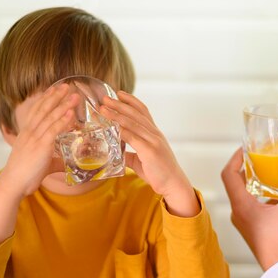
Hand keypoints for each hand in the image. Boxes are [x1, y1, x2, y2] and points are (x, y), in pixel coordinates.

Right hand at [0, 84, 77, 197]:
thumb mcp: (41, 163)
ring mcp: (34, 138)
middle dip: (56, 96)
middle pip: (44, 109)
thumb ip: (55, 160)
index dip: (45, 99)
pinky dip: (62, 120)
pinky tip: (71, 113)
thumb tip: (67, 162)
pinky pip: (53, 130)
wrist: (14, 183)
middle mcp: (29, 132)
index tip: (53, 89)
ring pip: (50, 117)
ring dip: (63, 104)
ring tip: (74, 95)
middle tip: (66, 85)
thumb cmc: (25, 175)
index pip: (36, 111)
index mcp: (26, 134)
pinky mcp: (41, 146)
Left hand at [100, 91, 198, 216]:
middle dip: (119, 104)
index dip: (131, 101)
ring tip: (104, 108)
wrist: (174, 184)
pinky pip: (134, 138)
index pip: (143, 111)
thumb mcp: (142, 160)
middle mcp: (155, 134)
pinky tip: (112, 126)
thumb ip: (129, 154)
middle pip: (135, 113)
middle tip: (105, 98)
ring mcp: (154, 141)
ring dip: (117, 114)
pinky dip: (122, 131)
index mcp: (154, 133)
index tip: (119, 93)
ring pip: (133, 123)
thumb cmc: (159, 173)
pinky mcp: (151, 151)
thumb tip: (116, 152)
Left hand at [221, 148, 277, 270]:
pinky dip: (263, 194)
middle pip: (236, 183)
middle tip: (261, 155)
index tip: (248, 148)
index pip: (229, 175)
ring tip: (272, 170)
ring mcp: (246, 222)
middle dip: (248, 167)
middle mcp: (240, 214)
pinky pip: (254, 205)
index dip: (236, 158)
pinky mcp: (255, 229)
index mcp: (242, 207)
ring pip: (245, 195)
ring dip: (256, 181)